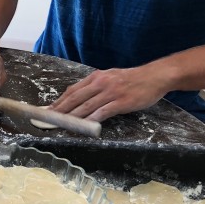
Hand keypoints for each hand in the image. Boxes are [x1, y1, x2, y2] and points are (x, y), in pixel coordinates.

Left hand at [49, 67, 167, 121]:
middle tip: (49, 120)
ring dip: (72, 117)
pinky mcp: (121, 102)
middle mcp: (101, 83)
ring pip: (86, 107)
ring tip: (61, 125)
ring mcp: (111, 92)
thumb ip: (95, 86)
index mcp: (96, 77)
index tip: (48, 110)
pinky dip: (91, 120)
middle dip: (60, 110)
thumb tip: (80, 98)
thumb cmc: (132, 79)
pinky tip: (83, 127)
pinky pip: (102, 113)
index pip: (73, 90)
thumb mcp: (110, 77)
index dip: (59, 101)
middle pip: (75, 98)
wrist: (155, 76)